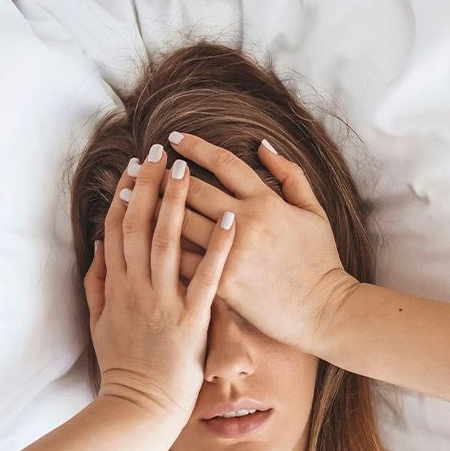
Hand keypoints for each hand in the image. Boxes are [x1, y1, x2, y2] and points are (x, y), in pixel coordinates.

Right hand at [83, 146, 234, 423]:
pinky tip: (231, 218)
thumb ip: (97, 280)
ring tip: (188, 169)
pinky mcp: (190, 319)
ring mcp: (163, 302)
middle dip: (150, 185)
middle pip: (140, 225)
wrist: (140, 407)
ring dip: (178, 202)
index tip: (136, 165)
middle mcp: (137, 288)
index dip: (127, 193)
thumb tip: (99, 242)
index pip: (118, 228)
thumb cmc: (124, 367)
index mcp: (117, 286)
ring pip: (168, 241)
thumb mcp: (98, 321)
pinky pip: (207, 276)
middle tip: (161, 152)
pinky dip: (219, 246)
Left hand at [150, 133, 358, 352]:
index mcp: (267, 202)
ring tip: (126, 196)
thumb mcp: (314, 212)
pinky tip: (137, 241)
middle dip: (161, 175)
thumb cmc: (321, 262)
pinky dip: (158, 250)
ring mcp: (232, 255)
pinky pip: (182, 263)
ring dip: (149, 208)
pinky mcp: (223, 285)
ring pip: (180, 225)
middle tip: (138, 163)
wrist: (323, 311)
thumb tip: (262, 146)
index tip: (173, 138)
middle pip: (192, 191)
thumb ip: (291, 175)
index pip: (223, 163)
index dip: (195, 147)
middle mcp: (246, 224)